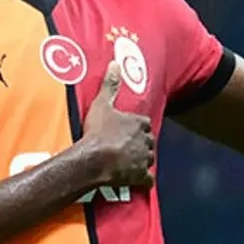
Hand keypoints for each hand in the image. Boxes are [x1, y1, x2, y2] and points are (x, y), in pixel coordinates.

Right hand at [80, 61, 154, 186]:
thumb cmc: (97, 131)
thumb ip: (110, 85)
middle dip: (141, 144)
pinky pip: (147, 180)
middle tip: (125, 147)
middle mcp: (146, 140)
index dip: (137, 128)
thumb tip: (115, 63)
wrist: (93, 159)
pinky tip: (136, 180)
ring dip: (142, 160)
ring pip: (149, 159)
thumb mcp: (102, 104)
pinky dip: (143, 180)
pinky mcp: (140, 176)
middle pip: (148, 141)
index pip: (145, 124)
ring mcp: (144, 159)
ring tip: (128, 162)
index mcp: (140, 123)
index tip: (127, 131)